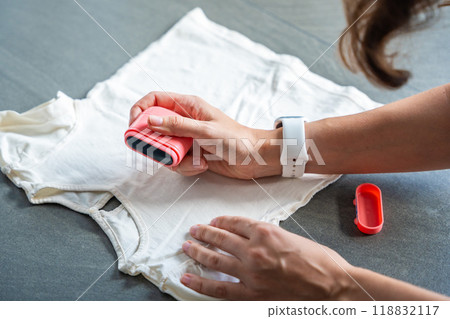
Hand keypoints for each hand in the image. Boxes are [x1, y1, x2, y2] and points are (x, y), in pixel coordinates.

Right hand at [129, 92, 281, 178]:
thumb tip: (150, 120)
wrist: (254, 159)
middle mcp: (183, 121)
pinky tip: (202, 165)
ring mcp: (186, 139)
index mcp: (187, 106)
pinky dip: (186, 167)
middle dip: (157, 145)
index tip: (133, 127)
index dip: (140, 110)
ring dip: (175, 160)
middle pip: (154, 129)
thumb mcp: (206, 130)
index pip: (154, 100)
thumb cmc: (236, 139)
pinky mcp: (190, 155)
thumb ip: (177, 125)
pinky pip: (175, 162)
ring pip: (163, 149)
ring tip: (196, 161)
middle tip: (166, 153)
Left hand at [180, 216, 355, 299]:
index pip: (235, 222)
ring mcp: (251, 273)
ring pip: (214, 259)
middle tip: (194, 230)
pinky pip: (219, 289)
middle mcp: (254, 249)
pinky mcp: (251, 294)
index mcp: (267, 232)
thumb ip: (269, 236)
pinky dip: (200, 282)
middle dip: (204, 232)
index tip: (214, 221)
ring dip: (197, 251)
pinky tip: (187, 276)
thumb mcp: (293, 237)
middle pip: (220, 237)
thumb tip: (254, 237)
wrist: (334, 287)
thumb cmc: (321, 262)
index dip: (221, 220)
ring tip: (187, 246)